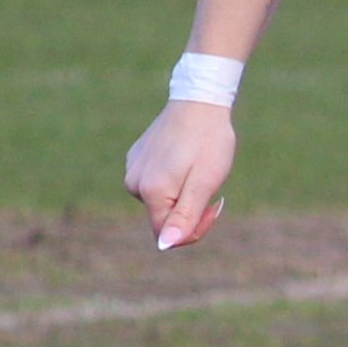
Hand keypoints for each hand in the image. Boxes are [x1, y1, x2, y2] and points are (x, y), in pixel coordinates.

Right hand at [123, 100, 234, 250]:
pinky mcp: (136, 159)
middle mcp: (134, 183)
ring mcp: (133, 169)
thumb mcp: (204, 183)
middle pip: (162, 218)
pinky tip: (185, 158)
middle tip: (211, 187)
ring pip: (161, 201)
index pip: (166, 235)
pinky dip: (174, 179)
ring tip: (198, 168)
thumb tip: (164, 246)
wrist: (199, 100)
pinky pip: (156, 183)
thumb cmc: (208, 142)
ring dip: (182, 194)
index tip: (214, 206)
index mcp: (151, 192)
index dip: (194, 230)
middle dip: (190, 212)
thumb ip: (184, 217)